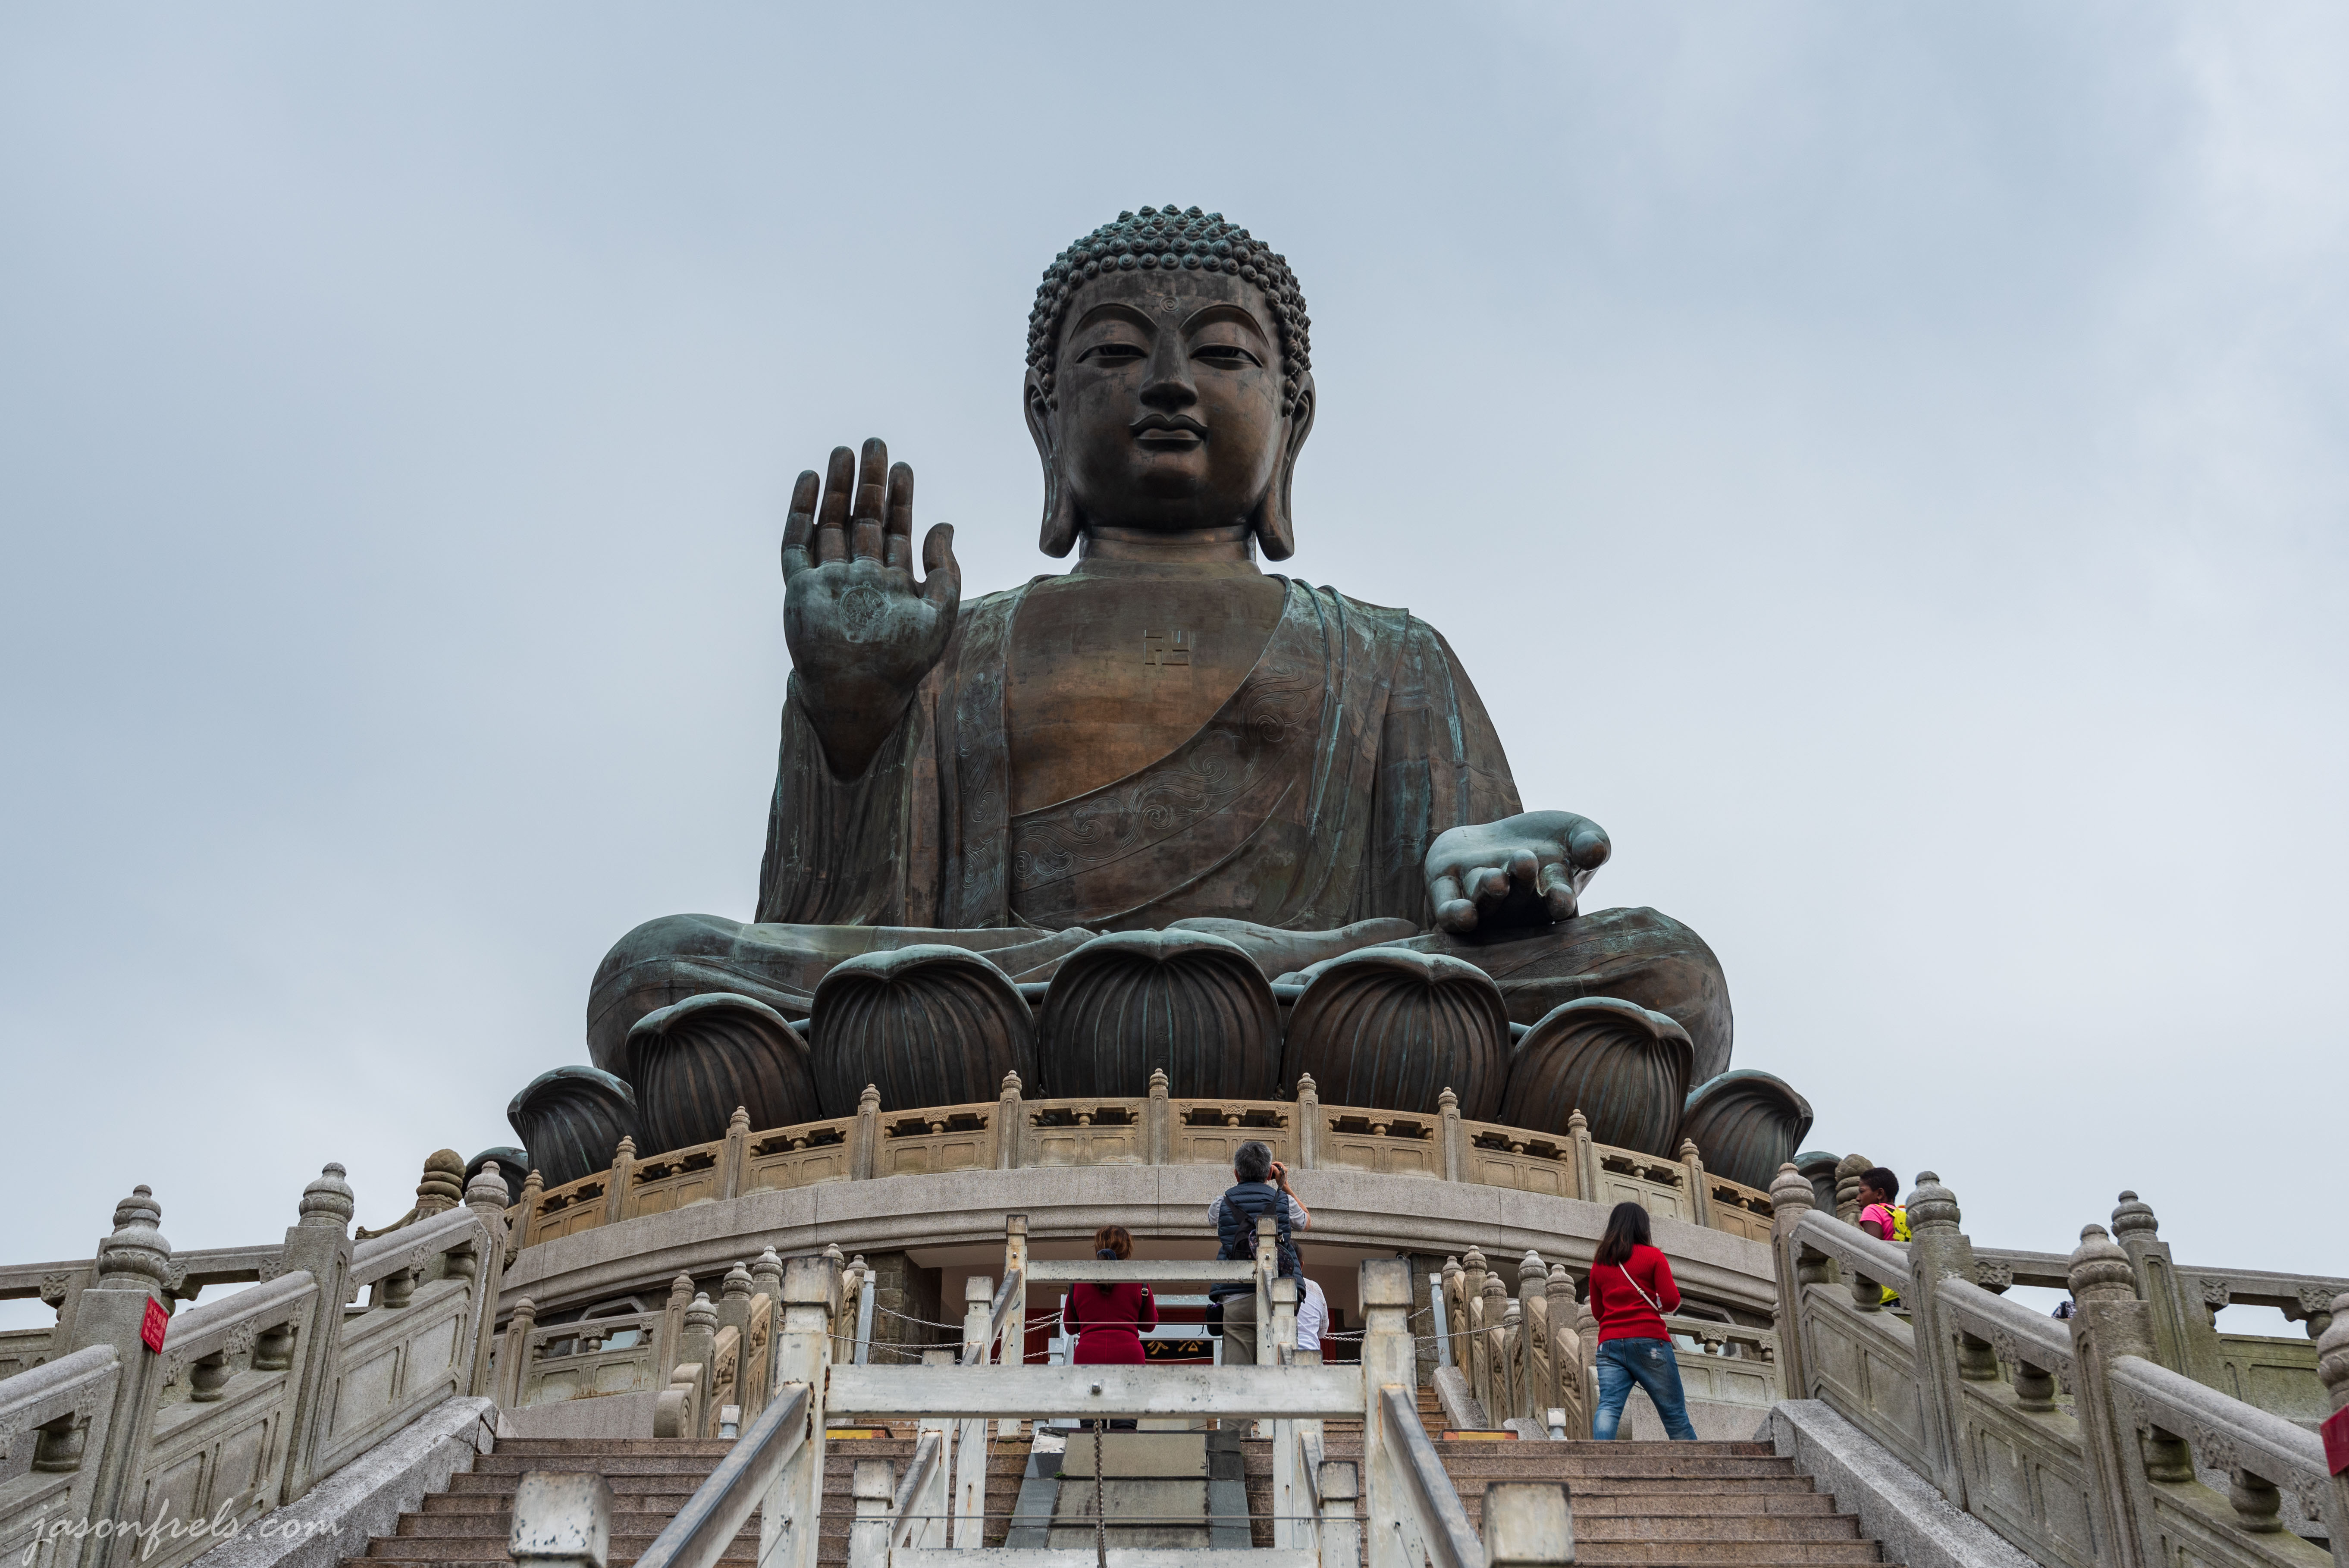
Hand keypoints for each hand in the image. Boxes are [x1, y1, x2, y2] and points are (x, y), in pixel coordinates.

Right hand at [782, 439, 960, 776]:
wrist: (859, 696)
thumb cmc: (902, 664)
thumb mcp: (939, 616)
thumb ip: (946, 570)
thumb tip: (944, 523)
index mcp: (891, 582)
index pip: (895, 529)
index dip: (900, 498)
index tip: (903, 466)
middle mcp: (858, 576)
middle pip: (862, 518)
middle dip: (868, 482)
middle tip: (874, 444)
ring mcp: (828, 580)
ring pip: (830, 523)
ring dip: (836, 488)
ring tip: (843, 452)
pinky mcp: (800, 588)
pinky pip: (796, 543)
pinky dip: (801, 511)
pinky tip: (809, 481)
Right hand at [1269, 1160, 1287, 1187]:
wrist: (1283, 1186)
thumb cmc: (1281, 1181)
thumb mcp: (1277, 1174)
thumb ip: (1275, 1169)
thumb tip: (1272, 1165)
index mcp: (1284, 1169)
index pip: (1279, 1163)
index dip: (1275, 1163)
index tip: (1272, 1164)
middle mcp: (1284, 1170)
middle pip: (1278, 1166)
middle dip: (1274, 1167)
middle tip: (1270, 1168)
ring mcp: (1282, 1172)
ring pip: (1277, 1169)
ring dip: (1273, 1170)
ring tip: (1271, 1173)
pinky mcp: (1281, 1174)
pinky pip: (1277, 1172)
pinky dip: (1274, 1173)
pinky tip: (1272, 1176)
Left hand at [1424, 809, 1611, 934]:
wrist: (1499, 835)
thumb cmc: (1547, 839)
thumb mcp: (1575, 833)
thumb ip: (1590, 842)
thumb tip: (1596, 850)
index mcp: (1550, 899)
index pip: (1557, 905)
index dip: (1559, 902)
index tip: (1561, 899)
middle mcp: (1515, 910)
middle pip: (1518, 902)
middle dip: (1520, 883)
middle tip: (1524, 860)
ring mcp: (1481, 904)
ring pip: (1484, 904)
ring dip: (1490, 894)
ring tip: (1496, 877)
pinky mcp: (1447, 893)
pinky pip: (1447, 911)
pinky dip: (1455, 915)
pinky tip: (1463, 915)